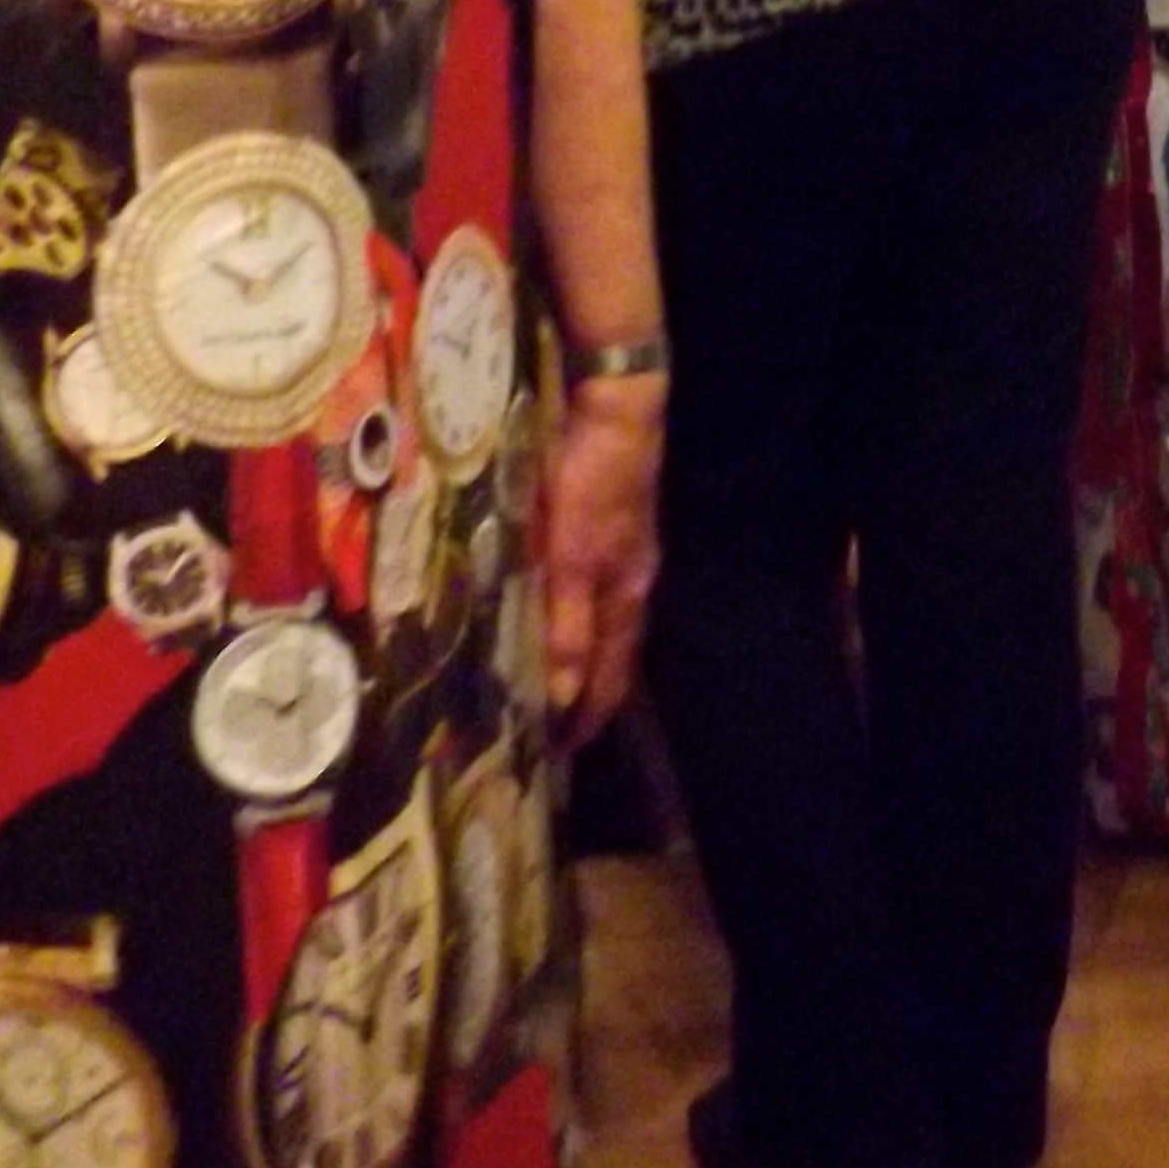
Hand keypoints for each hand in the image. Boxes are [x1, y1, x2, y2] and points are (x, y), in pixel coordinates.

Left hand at [538, 373, 660, 743]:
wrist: (615, 410)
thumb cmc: (593, 485)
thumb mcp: (574, 558)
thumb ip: (569, 624)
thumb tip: (564, 698)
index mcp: (627, 597)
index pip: (612, 677)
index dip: (589, 718)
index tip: (558, 757)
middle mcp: (631, 582)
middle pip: (611, 655)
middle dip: (581, 695)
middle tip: (539, 728)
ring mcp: (622, 553)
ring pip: (598, 623)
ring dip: (574, 658)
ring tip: (537, 681)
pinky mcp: (606, 527)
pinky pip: (586, 592)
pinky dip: (568, 618)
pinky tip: (544, 613)